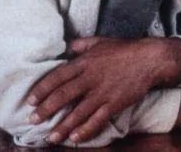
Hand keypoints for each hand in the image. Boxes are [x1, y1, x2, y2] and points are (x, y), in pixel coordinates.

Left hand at [27, 36, 180, 144]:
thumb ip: (79, 45)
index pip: (58, 76)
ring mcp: (104, 91)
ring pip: (79, 112)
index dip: (43, 89)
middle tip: (33, 120)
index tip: (31, 100)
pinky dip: (86, 130)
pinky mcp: (116, 103)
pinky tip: (75, 138)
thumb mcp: (98, 41)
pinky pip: (98, 119)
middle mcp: (91, 77)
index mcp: (85, 62)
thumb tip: (64, 48)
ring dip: (63, 125)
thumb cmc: (123, 49)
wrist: (149, 58)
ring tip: (50, 136)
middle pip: (64, 95)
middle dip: (46, 109)